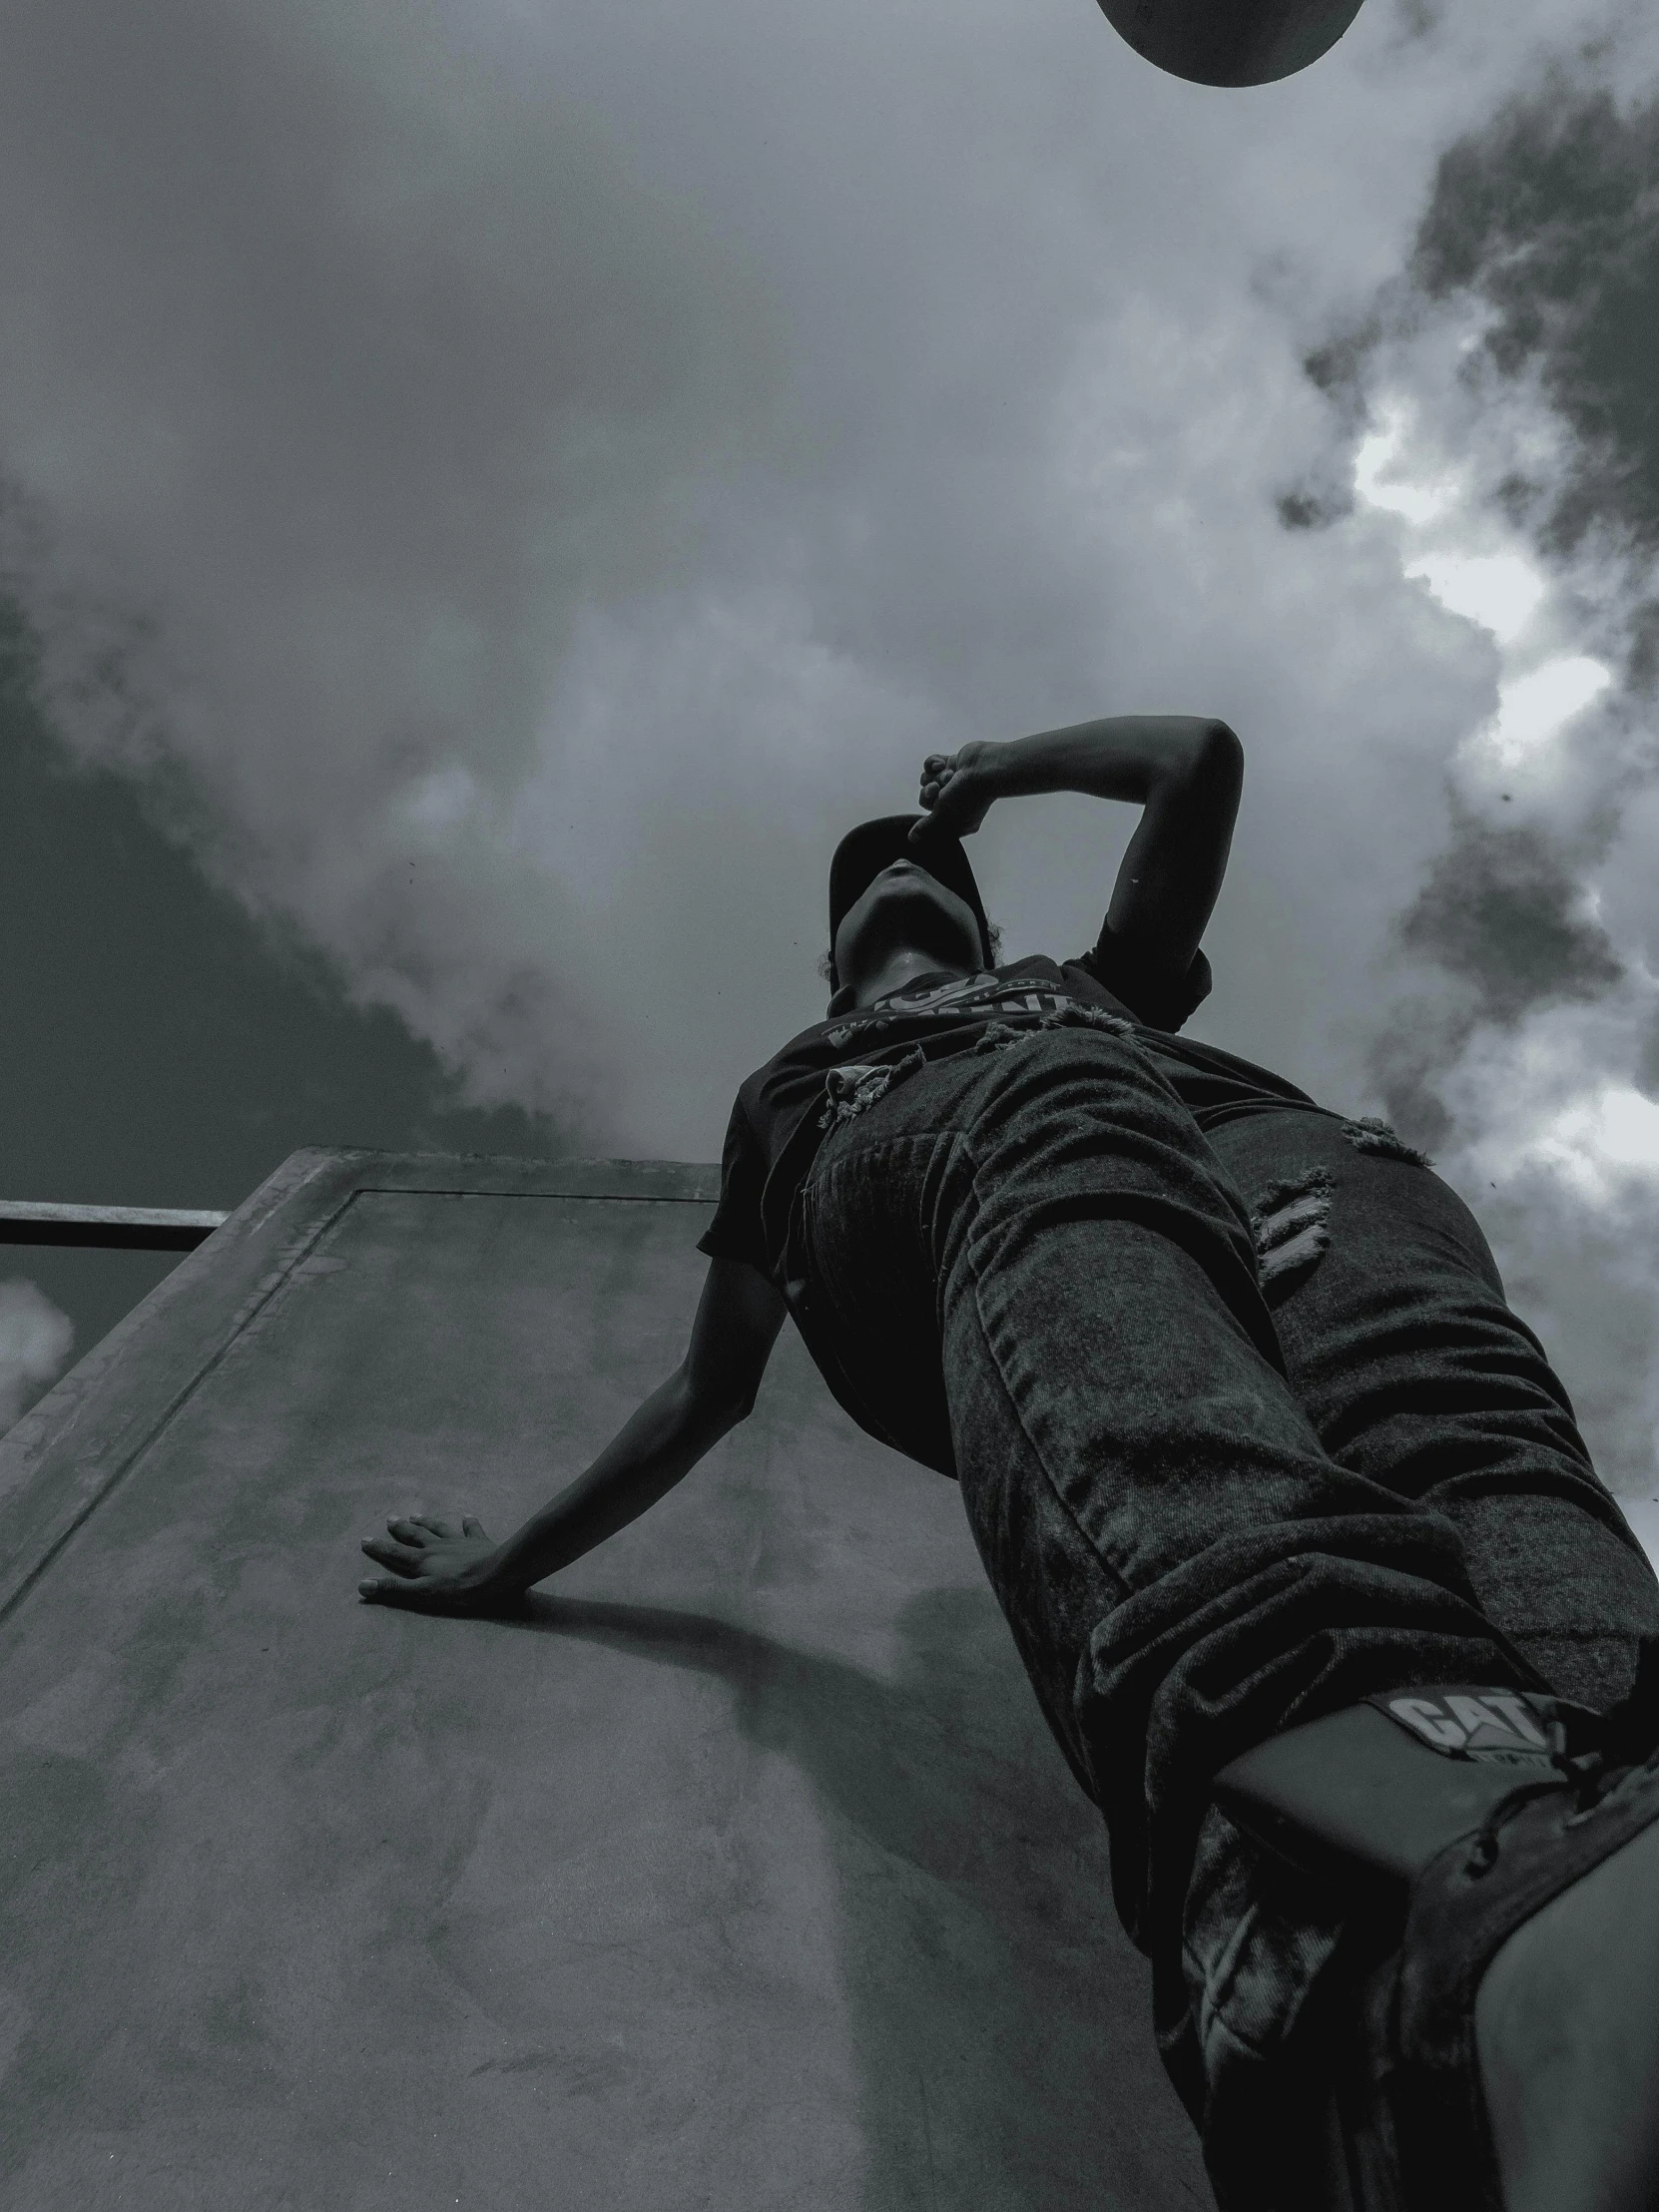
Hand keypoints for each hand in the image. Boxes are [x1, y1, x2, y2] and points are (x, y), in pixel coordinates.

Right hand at [358, 1513, 514, 1613]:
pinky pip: (472, 1529)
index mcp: (423, 1560)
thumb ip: (394, 1589)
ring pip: (438, 1528)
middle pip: (415, 1535)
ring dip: (426, 1522)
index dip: (379, 1548)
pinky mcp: (479, 1541)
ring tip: (416, 1515)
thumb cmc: (459, 1588)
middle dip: (401, 1529)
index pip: (395, 1553)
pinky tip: (467, 1516)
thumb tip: (362, 1584)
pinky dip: (468, 1523)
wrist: (496, 1574)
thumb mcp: (423, 1593)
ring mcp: (459, 1541)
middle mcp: (437, 1546)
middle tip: (390, 1519)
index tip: (364, 1539)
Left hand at [913, 741, 1002, 840]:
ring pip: (927, 780)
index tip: (934, 808)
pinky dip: (934, 763)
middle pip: (926, 798)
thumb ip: (926, 827)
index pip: (932, 820)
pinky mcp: (953, 765)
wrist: (986, 768)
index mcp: (958, 821)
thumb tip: (913, 839)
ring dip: (935, 776)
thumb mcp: (944, 816)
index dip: (928, 812)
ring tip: (949, 775)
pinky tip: (942, 764)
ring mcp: (954, 782)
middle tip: (939, 788)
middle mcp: (956, 803)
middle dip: (930, 791)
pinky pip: (931, 765)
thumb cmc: (968, 796)